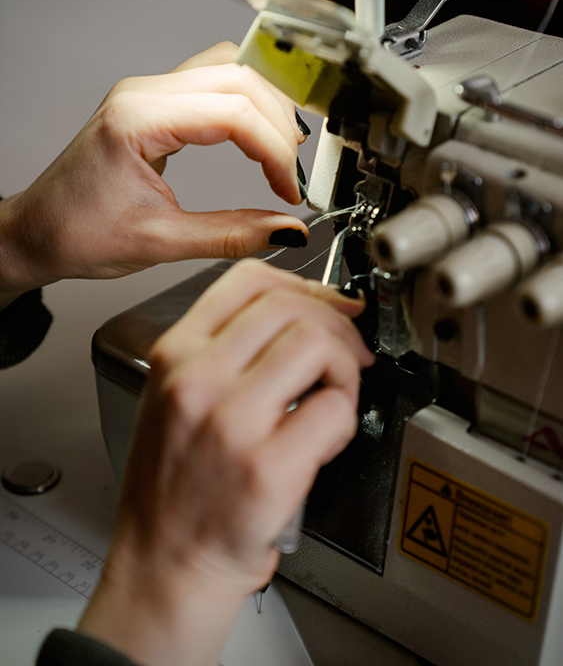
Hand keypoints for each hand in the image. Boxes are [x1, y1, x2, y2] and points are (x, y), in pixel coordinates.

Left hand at [0, 43, 307, 305]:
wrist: (37, 231)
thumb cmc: (76, 233)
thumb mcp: (161, 242)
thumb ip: (231, 234)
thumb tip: (286, 230)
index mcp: (137, 120)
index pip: (232, 113)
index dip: (273, 152)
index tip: (288, 190)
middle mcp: (142, 93)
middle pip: (238, 79)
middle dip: (277, 125)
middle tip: (290, 173)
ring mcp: (146, 92)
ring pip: (228, 70)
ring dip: (265, 106)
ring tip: (282, 151)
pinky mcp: (152, 102)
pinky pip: (211, 80)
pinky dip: (244, 102)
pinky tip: (255, 132)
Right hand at [78, 260, 373, 665]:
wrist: (165, 562)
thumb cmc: (173, 484)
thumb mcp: (173, 395)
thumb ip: (226, 349)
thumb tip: (303, 314)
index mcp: (175, 355)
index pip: (247, 279)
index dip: (305, 283)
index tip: (331, 302)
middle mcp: (198, 380)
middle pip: (290, 306)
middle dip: (337, 324)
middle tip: (348, 353)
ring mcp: (231, 423)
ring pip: (317, 346)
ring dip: (345, 367)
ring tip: (335, 395)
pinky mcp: (267, 469)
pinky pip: (334, 410)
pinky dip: (346, 417)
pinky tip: (328, 437)